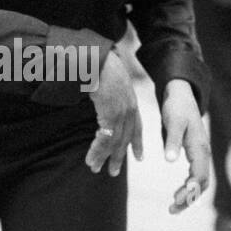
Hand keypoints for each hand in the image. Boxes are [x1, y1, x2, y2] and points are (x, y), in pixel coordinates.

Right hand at [85, 49, 142, 176]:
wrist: (97, 59)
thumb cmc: (99, 67)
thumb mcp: (109, 84)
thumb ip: (109, 96)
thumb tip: (103, 100)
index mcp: (130, 102)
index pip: (137, 127)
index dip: (137, 142)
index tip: (140, 157)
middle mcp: (129, 109)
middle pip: (125, 139)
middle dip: (119, 157)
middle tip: (113, 172)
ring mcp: (121, 112)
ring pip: (114, 142)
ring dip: (103, 157)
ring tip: (95, 169)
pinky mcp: (110, 114)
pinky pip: (105, 138)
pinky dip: (97, 151)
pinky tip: (91, 159)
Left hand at [162, 80, 209, 213]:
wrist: (182, 96)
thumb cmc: (177, 108)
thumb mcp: (172, 122)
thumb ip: (172, 141)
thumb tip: (170, 160)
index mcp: (199, 147)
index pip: (199, 174)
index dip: (190, 189)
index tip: (177, 200)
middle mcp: (204, 153)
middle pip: (202, 183)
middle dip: (189, 198)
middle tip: (172, 209)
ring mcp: (201, 154)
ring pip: (200, 182)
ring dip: (189, 196)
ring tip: (173, 208)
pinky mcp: (195, 154)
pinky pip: (196, 176)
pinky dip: (188, 188)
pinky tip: (177, 194)